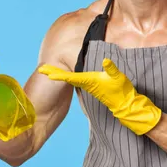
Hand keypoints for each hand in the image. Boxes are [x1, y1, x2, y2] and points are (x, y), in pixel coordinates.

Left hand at [38, 58, 160, 134]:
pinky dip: (67, 77)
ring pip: (69, 80)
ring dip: (59, 75)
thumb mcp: (118, 78)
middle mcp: (85, 84)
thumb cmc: (121, 91)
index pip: (69, 77)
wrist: (124, 106)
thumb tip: (105, 60)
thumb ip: (111, 69)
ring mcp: (87, 86)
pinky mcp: (90, 88)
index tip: (46, 72)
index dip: (57, 74)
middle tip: (41, 70)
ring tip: (49, 71)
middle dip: (54, 73)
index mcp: (88, 81)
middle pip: (65, 78)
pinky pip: (75, 82)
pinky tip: (66, 75)